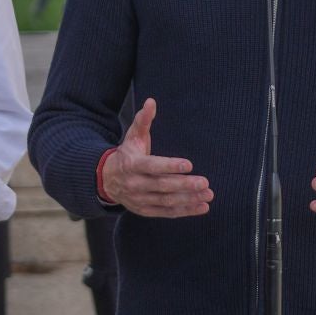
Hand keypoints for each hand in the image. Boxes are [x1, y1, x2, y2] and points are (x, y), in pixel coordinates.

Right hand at [101, 99, 212, 217]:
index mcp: (132, 165)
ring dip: (189, 199)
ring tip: (208, 194)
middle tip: (204, 182)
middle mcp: (135, 184)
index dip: (170, 166)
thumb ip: (143, 120)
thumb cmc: (127, 154)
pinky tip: (202, 206)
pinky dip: (186, 211)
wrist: (107, 180)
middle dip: (184, 185)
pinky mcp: (146, 210)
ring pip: (167, 201)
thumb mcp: (133, 137)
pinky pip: (167, 213)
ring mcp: (140, 200)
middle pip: (162, 186)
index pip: (152, 166)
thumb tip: (151, 101)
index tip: (189, 164)